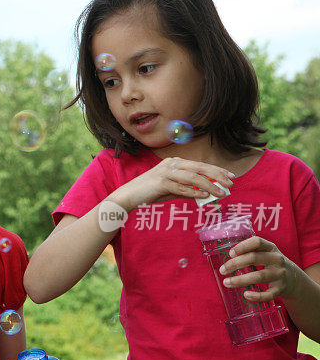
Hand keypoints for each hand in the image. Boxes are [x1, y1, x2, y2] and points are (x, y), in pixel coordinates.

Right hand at [111, 157, 234, 211]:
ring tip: (221, 192)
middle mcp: (171, 164)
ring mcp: (165, 172)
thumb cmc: (150, 193)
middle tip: (231, 183)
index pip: (200, 165)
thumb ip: (187, 189)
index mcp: (174, 162)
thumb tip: (206, 194)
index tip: (230, 176)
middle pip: (200, 168)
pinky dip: (194, 192)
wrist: (128, 196)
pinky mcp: (160, 182)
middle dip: (217, 175)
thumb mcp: (171, 189)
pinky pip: (181, 187)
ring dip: (209, 185)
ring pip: (193, 177)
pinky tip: (205, 196)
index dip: (217, 170)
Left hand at [219, 236, 297, 301]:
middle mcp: (277, 259)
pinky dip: (257, 296)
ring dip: (240, 280)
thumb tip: (229, 256)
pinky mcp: (281, 289)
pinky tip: (246, 295)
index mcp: (271, 248)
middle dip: (235, 264)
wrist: (295, 279)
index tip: (230, 253)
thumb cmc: (272, 264)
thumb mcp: (266, 253)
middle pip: (254, 258)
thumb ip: (250, 251)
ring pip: (258, 276)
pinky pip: (268, 294)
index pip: (257, 241)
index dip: (242, 246)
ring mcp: (280, 274)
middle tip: (222, 270)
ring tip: (226, 282)